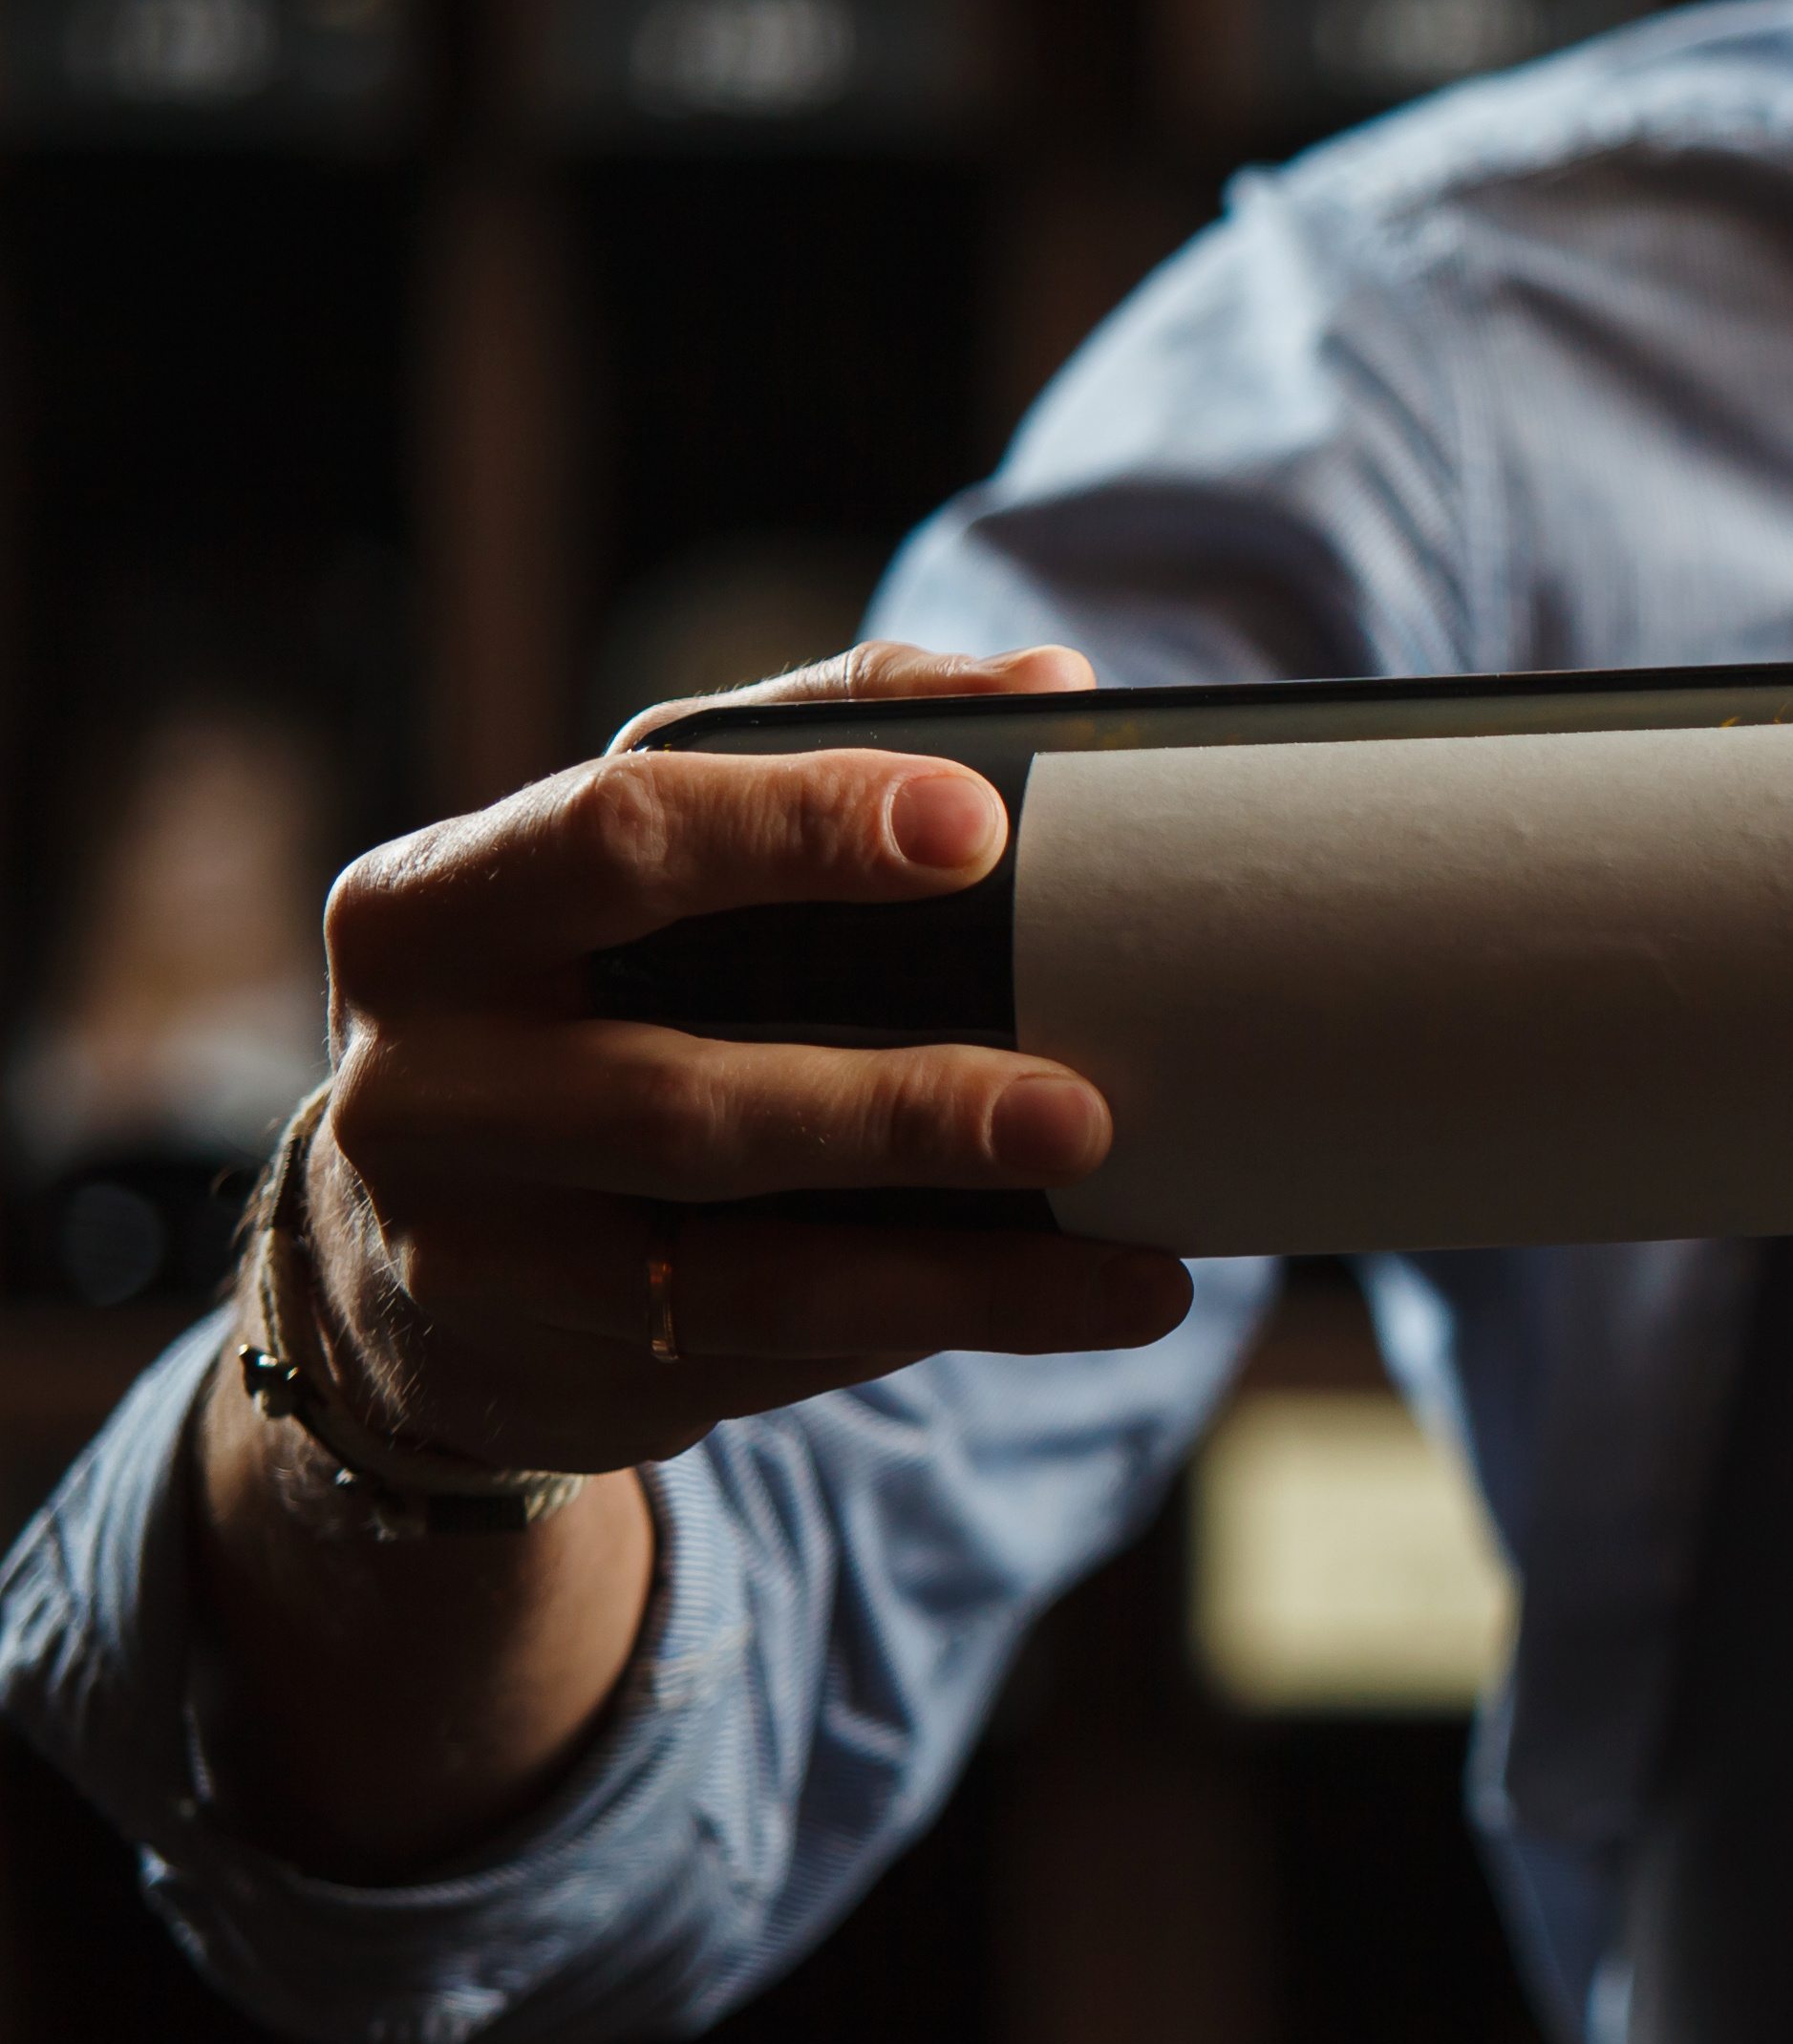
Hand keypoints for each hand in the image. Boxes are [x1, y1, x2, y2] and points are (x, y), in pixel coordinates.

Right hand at [284, 639, 1189, 1485]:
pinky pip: (770, 1355)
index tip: (980, 826)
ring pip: (745, 1275)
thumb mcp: (643, 851)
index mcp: (437, 903)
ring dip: (962, 1274)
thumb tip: (1049, 681)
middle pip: (675, 1098)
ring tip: (1141, 1270)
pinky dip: (933, 1329)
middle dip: (895, 1113)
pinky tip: (1072, 1306)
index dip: (798, 826)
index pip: (618, 836)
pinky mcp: (550, 1363)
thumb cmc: (581, 984)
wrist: (399, 1252)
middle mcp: (418, 1081)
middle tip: (1084, 1112)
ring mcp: (470, 1247)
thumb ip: (823, 738)